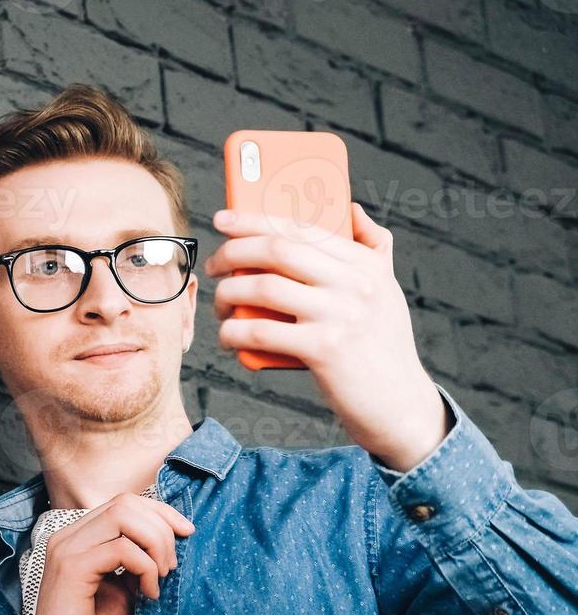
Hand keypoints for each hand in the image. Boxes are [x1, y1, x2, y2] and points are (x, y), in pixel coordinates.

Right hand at [6, 493, 194, 614]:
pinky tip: (148, 594)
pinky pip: (122, 549)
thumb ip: (138, 563)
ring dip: (155, 544)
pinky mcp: (72, 568)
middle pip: (126, 503)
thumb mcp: (123, 590)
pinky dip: (145, 568)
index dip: (161, 512)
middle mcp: (68, 536)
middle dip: (162, 527)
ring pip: (124, 516)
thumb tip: (170, 544)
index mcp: (78, 538)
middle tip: (172, 565)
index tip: (186, 533)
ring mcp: (67, 549)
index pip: (124, 503)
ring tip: (162, 577)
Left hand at [205, 203, 452, 471]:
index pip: (303, 227)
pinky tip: (226, 337)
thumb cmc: (382, 347)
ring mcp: (339, 316)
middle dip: (232, 252)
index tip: (223, 218)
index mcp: (366, 264)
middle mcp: (356, 283)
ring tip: (220, 305)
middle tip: (213, 266)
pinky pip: (260, 332)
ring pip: (262, 287)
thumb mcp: (387, 290)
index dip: (255, 218)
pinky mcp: (323, 350)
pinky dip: (233, 333)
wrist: (401, 406)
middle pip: (278, 250)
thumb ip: (374, 247)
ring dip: (227, 294)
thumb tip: (351, 209)